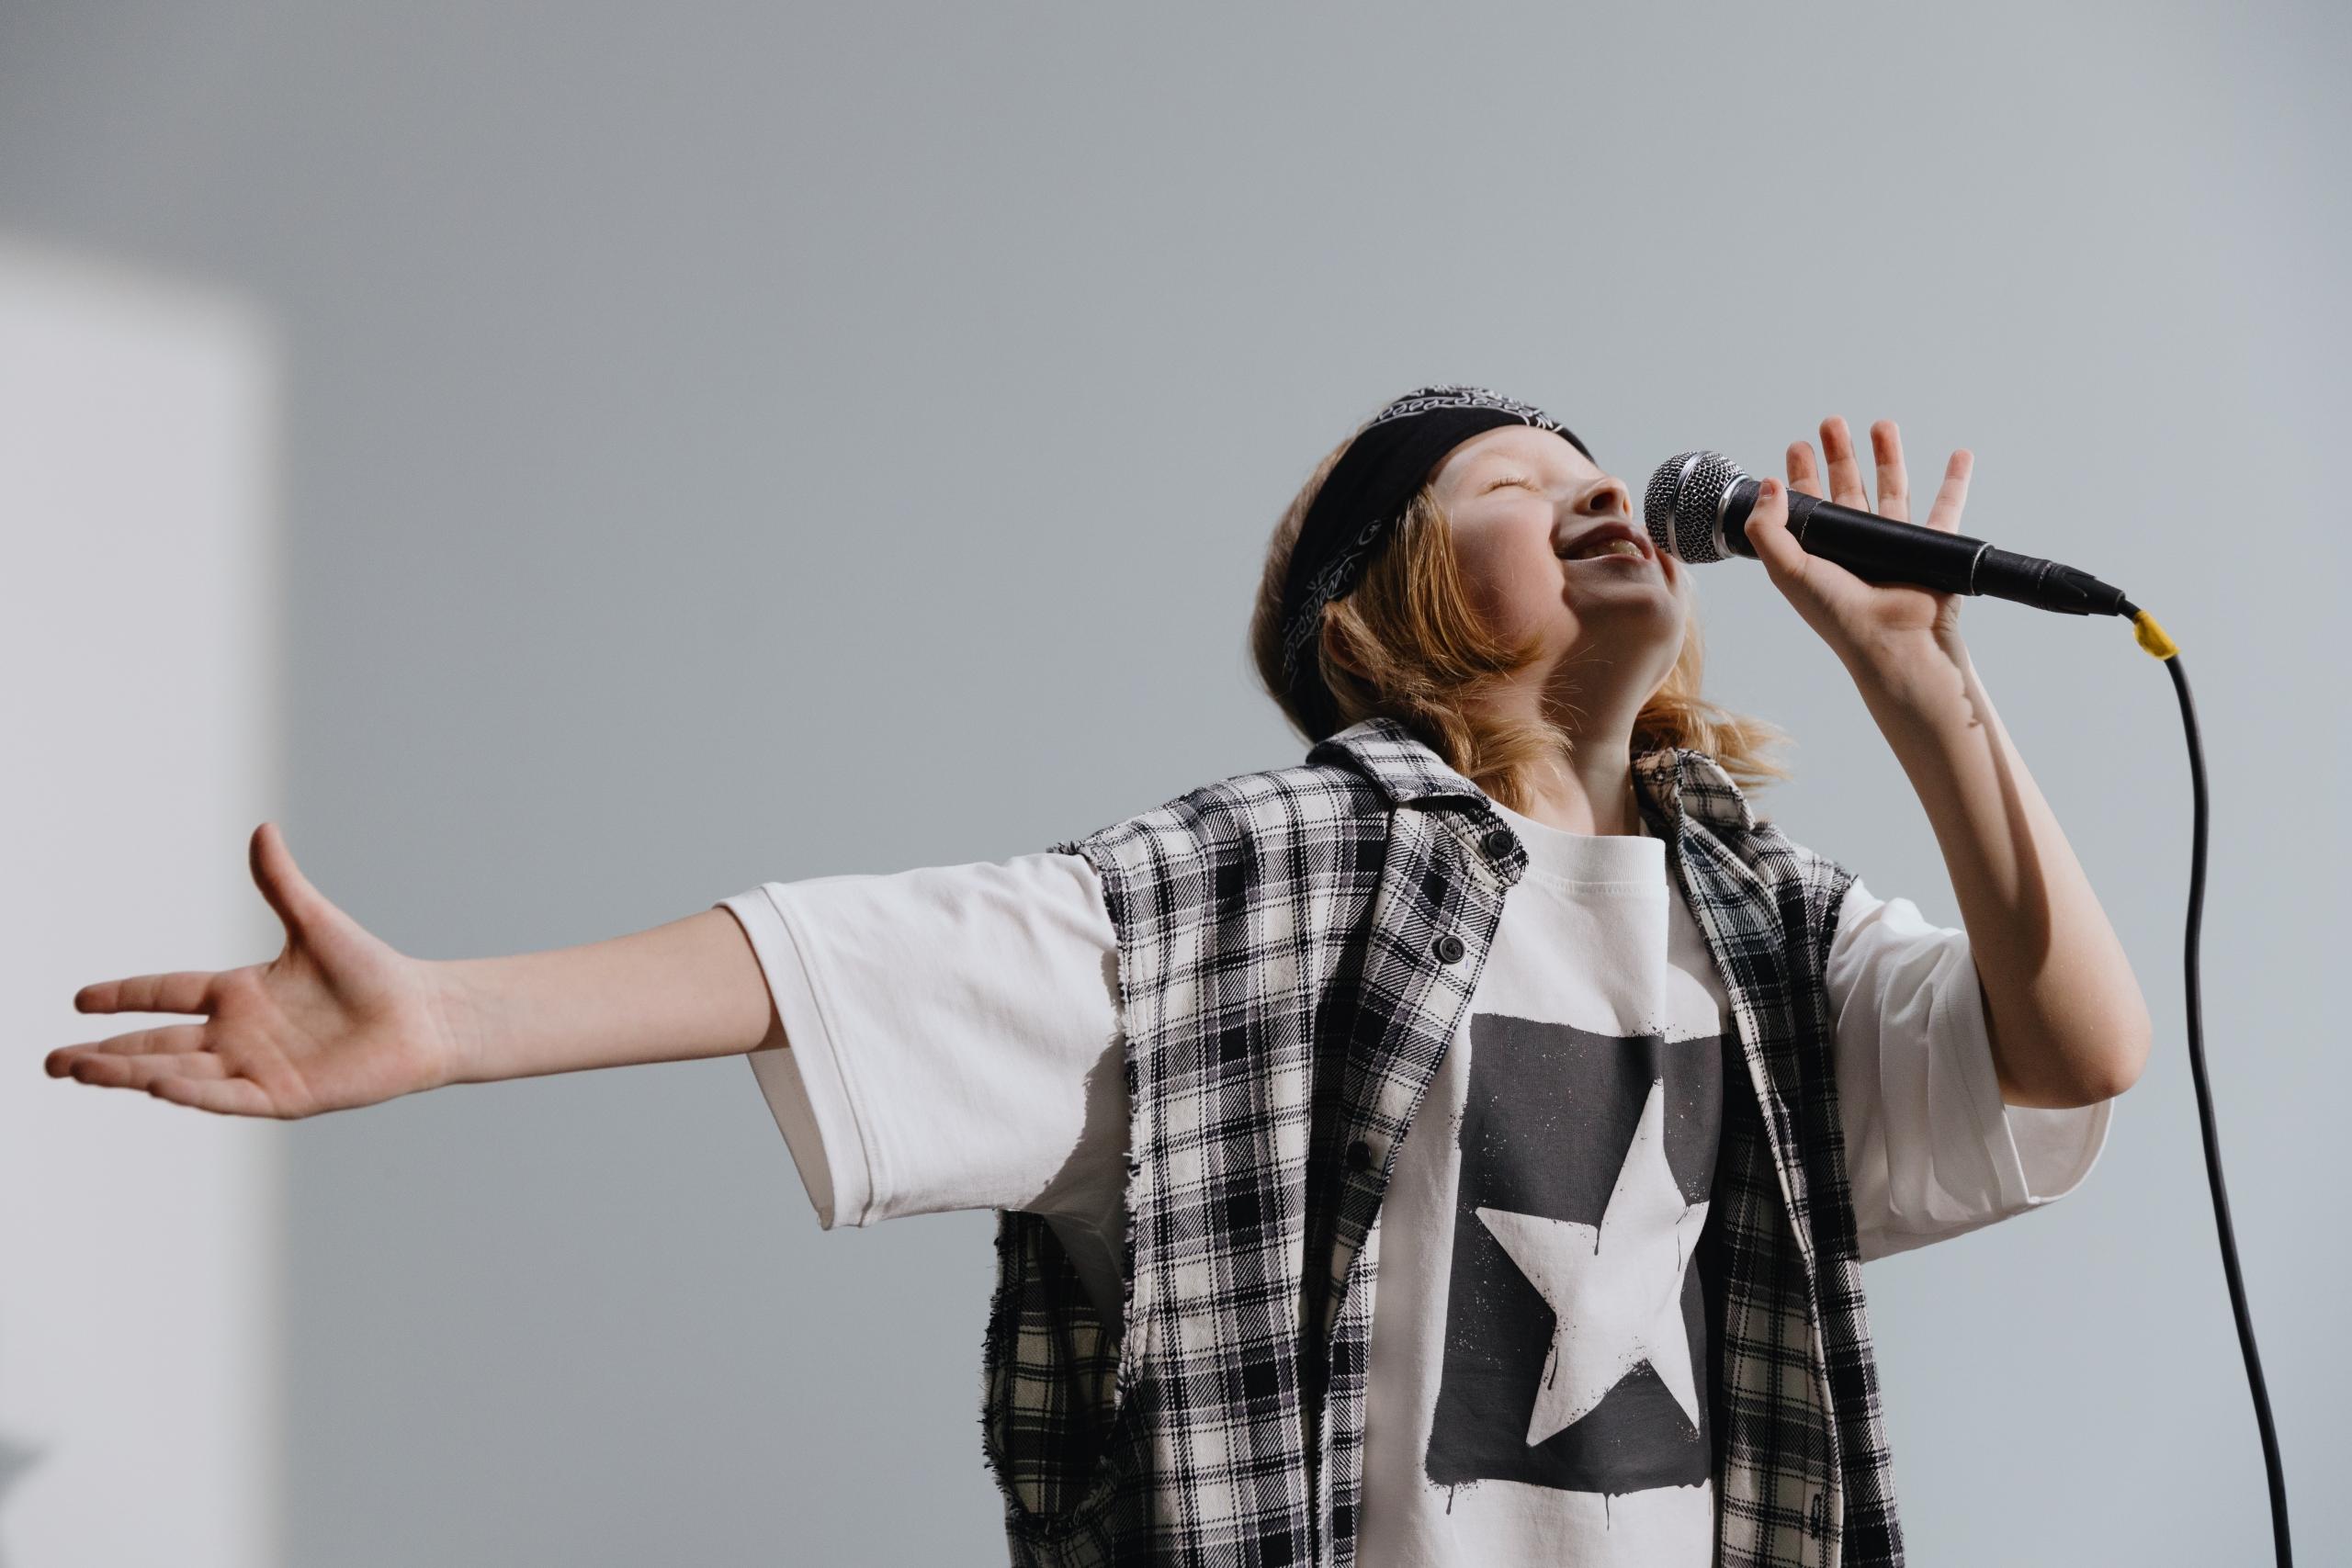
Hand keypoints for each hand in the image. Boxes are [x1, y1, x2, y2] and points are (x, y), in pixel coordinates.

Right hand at [44, 823, 461, 1116]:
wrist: (424, 1016)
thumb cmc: (373, 972)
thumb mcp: (315, 924)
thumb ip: (280, 883)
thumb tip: (262, 829)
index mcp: (240, 993)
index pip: (167, 993)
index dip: (123, 996)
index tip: (77, 1000)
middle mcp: (239, 1035)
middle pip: (156, 1044)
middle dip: (103, 1054)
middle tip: (52, 1063)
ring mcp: (257, 1068)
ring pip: (178, 1073)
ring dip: (130, 1073)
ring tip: (80, 1072)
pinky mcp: (282, 1096)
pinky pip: (227, 1097)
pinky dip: (192, 1093)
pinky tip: (156, 1087)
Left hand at [1743, 416, 1973, 673]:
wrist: (1891, 643)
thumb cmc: (1838, 615)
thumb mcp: (1788, 570)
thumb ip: (1768, 529)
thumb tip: (1769, 484)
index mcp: (1820, 552)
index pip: (1809, 505)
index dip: (1802, 475)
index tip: (1798, 445)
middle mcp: (1855, 546)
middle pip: (1848, 489)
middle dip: (1841, 455)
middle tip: (1833, 423)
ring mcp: (1893, 546)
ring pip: (1893, 490)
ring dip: (1888, 456)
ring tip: (1882, 424)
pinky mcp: (1930, 548)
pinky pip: (1946, 509)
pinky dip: (1955, 482)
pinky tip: (1958, 456)